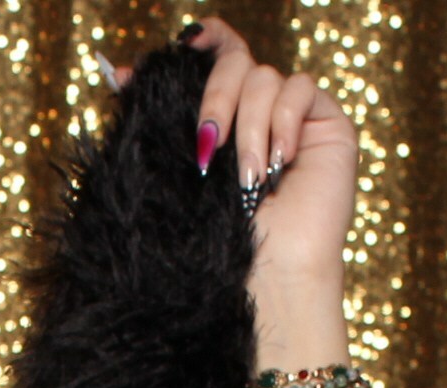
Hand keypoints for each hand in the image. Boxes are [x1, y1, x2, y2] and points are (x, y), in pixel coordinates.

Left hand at [187, 19, 357, 354]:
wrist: (267, 280)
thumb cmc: (221, 245)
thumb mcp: (179, 174)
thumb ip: (160, 123)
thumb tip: (119, 74)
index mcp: (224, 123)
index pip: (214, 58)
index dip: (198, 47)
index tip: (172, 55)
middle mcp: (258, 116)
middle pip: (235, 62)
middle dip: (216, 98)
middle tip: (208, 146)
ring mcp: (294, 120)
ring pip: (264, 77)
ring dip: (249, 128)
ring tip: (250, 179)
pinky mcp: (328, 125)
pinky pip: (301, 88)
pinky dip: (284, 121)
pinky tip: (279, 164)